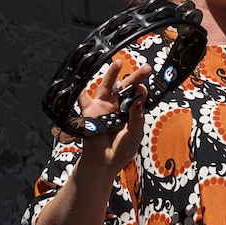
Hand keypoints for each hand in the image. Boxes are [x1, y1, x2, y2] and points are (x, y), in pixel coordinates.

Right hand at [77, 58, 151, 173]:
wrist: (104, 163)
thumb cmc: (122, 150)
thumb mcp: (135, 133)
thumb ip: (137, 116)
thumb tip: (139, 98)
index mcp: (130, 111)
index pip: (138, 95)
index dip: (142, 90)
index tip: (144, 88)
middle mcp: (117, 106)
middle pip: (126, 88)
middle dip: (135, 77)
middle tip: (145, 68)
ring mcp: (103, 107)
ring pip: (108, 87)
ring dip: (112, 74)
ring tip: (117, 62)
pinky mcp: (90, 111)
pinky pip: (83, 98)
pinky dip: (80, 89)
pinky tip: (81, 76)